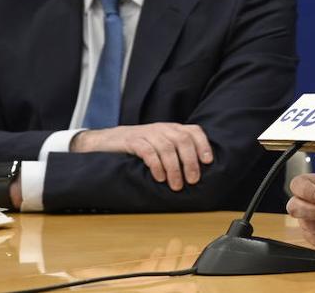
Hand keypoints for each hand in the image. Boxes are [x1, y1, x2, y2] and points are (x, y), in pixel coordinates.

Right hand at [71, 123, 212, 190]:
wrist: (107, 141)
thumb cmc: (139, 145)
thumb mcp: (160, 144)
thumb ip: (176, 150)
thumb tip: (197, 171)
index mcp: (172, 129)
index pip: (193, 131)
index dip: (203, 145)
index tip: (208, 162)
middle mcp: (162, 129)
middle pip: (182, 141)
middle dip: (190, 161)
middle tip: (192, 180)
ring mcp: (146, 134)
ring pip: (166, 148)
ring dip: (174, 168)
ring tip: (176, 185)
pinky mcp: (132, 141)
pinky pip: (148, 152)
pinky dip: (156, 165)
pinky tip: (159, 177)